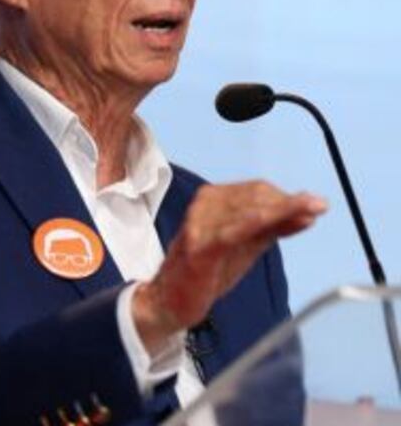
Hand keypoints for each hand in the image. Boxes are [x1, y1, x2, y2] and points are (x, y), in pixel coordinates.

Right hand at [133, 180, 325, 351]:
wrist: (172, 300)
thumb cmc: (209, 271)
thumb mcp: (245, 245)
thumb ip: (273, 227)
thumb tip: (308, 211)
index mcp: (212, 200)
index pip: (255, 190)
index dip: (287, 197)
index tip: (314, 204)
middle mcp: (203, 206)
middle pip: (253, 196)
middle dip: (289, 201)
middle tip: (319, 206)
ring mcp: (200, 226)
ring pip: (246, 210)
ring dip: (282, 208)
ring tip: (312, 210)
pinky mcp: (200, 248)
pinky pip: (231, 231)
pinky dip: (256, 222)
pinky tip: (277, 219)